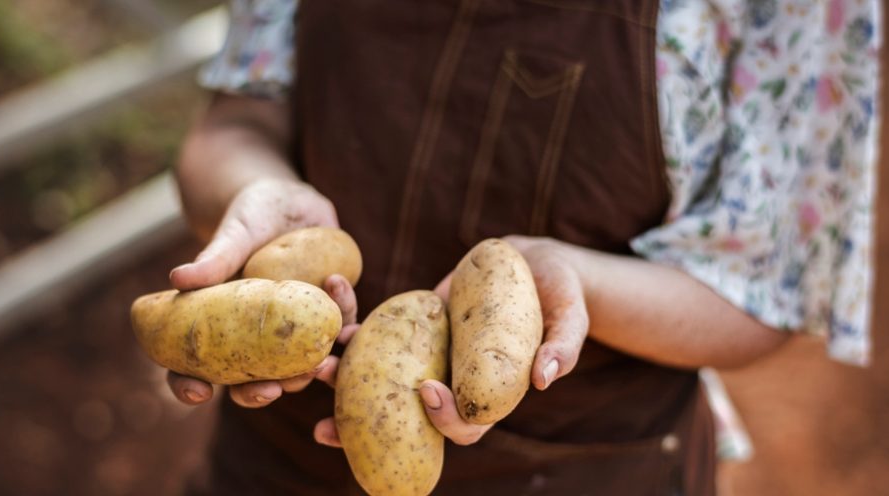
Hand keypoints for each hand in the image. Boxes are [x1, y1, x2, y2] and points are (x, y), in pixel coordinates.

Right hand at [164, 178, 359, 406]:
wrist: (293, 202)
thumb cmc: (252, 217)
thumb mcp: (236, 234)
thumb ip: (215, 258)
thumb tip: (177, 278)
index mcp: (221, 325)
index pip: (196, 368)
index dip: (190, 386)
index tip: (199, 392)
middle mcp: (256, 337)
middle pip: (251, 381)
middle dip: (261, 391)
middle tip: (273, 389)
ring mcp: (294, 331)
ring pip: (301, 366)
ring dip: (314, 368)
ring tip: (323, 356)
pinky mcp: (326, 315)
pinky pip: (339, 324)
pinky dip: (343, 310)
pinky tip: (338, 282)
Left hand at [313, 235, 588, 446]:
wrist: (533, 262)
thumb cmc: (560, 293)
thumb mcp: (571, 315)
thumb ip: (564, 346)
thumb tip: (547, 378)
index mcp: (489, 394)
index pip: (462, 427)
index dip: (442, 419)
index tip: (427, 390)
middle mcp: (452, 383)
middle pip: (405, 418)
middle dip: (365, 426)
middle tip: (326, 426)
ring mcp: (426, 357)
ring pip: (379, 380)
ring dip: (344, 378)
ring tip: (318, 365)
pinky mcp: (411, 328)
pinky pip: (376, 336)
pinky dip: (352, 327)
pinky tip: (333, 304)